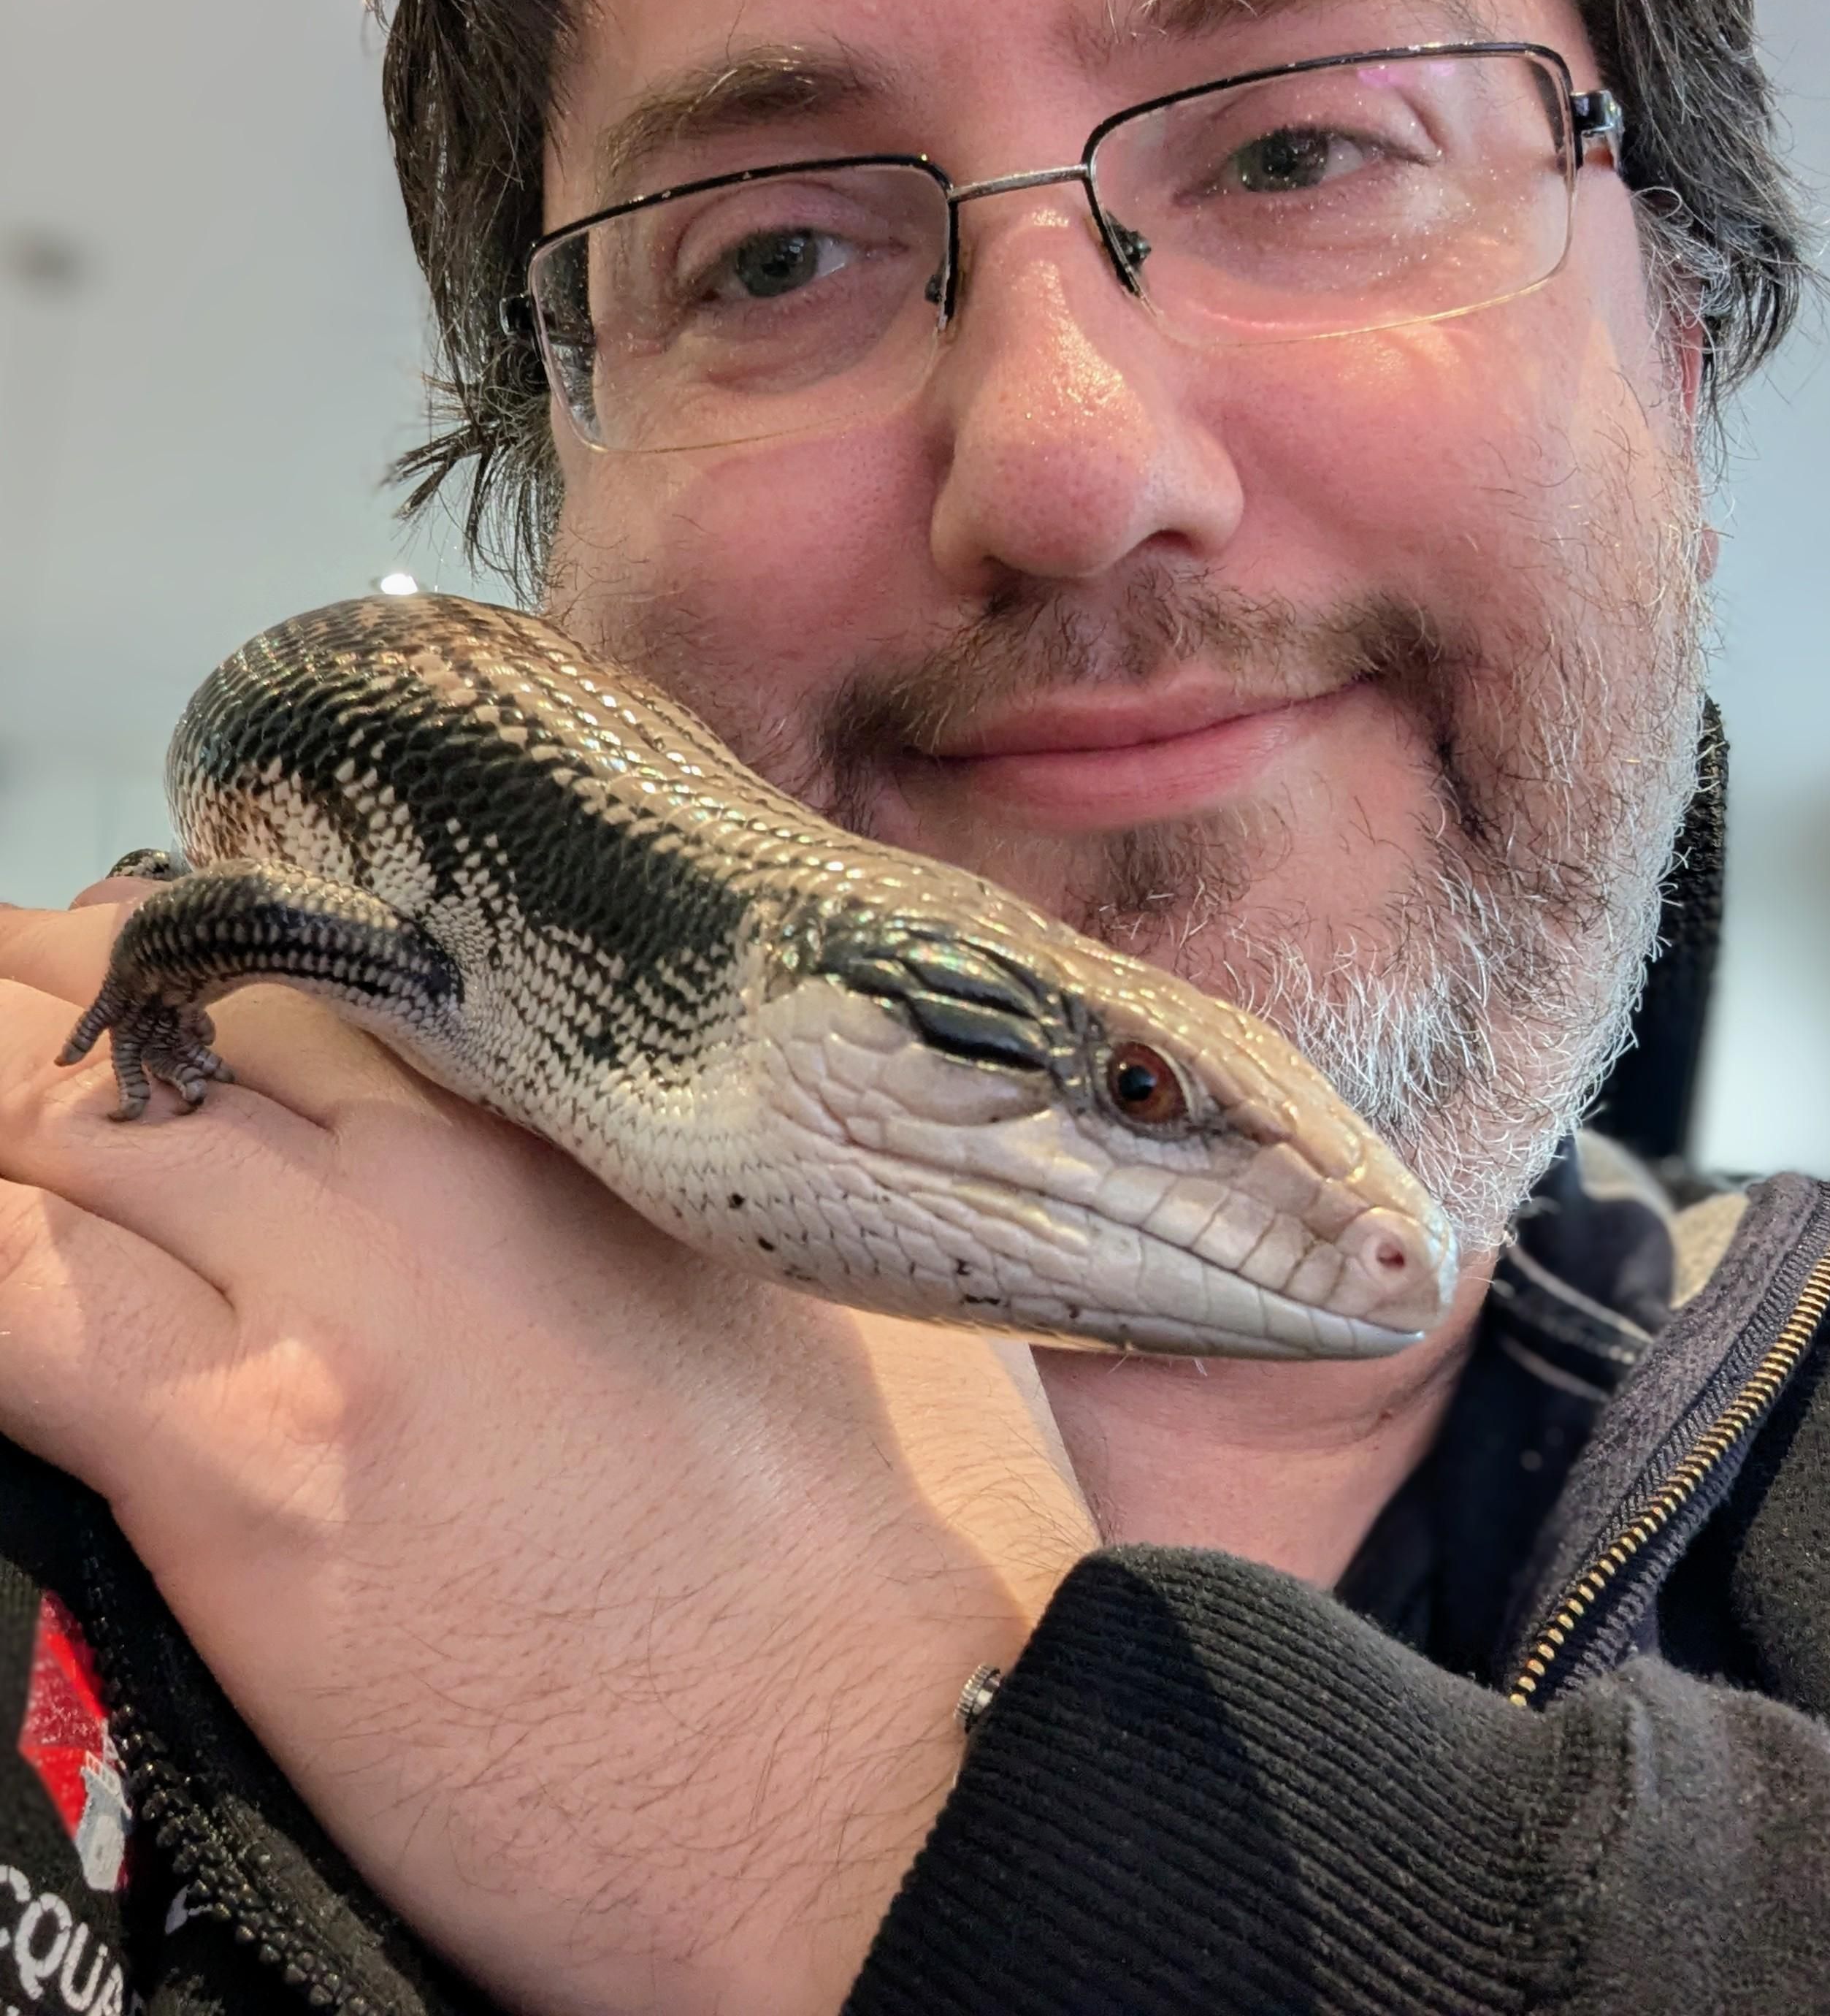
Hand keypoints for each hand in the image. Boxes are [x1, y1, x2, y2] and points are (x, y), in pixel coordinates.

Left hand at [0, 886, 1096, 2013]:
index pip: (303, 961)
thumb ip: (611, 1191)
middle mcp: (441, 1164)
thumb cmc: (833, 1554)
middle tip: (1, 1026)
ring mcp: (335, 1295)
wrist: (855, 1762)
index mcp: (564, 1119)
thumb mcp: (757, 1291)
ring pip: (45, 1120)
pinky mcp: (243, 1461)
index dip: (172, 957)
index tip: (115, 979)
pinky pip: (2, 1296)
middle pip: (157, 1007)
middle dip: (36, 1007)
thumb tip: (505, 1169)